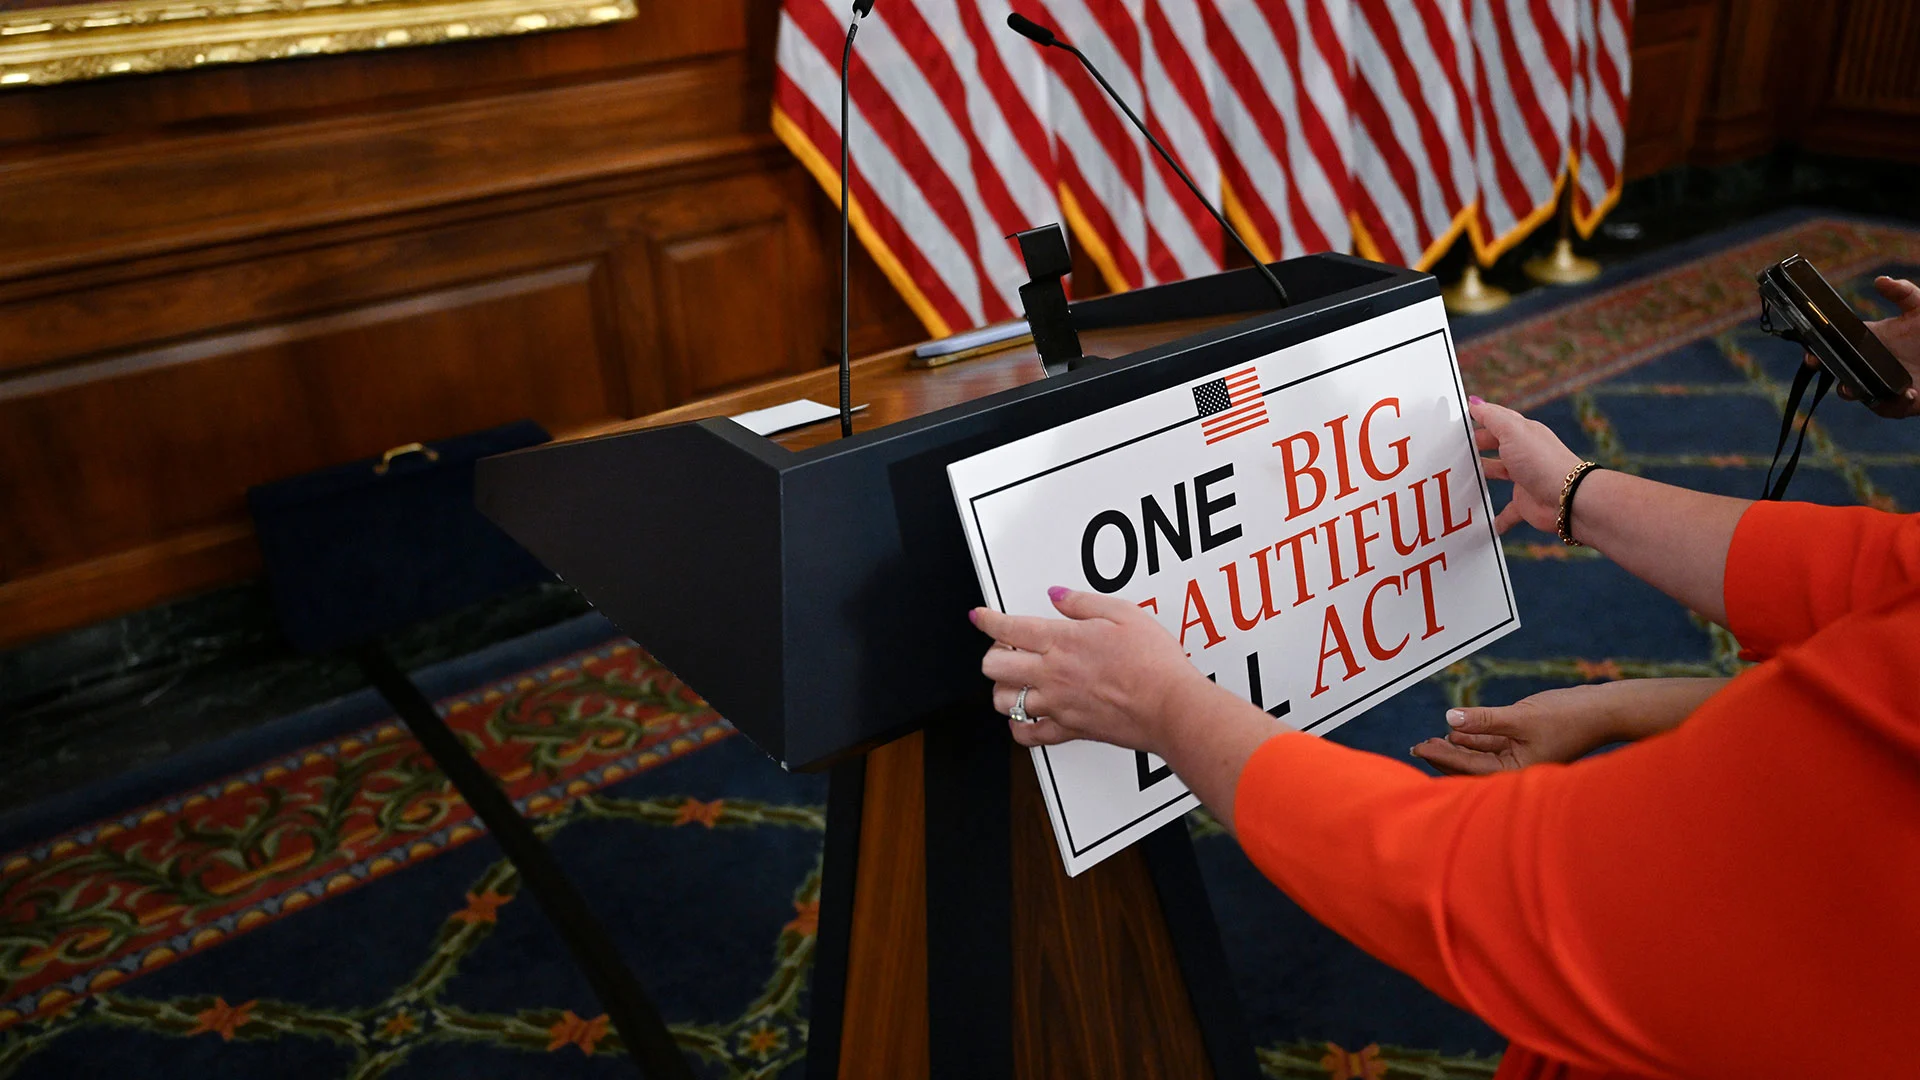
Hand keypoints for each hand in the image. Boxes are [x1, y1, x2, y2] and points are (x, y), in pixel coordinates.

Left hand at [973, 586, 1211, 753]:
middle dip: (993, 654)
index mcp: (1061, 641)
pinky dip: (1020, 726)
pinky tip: (1027, 715)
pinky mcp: (1068, 730)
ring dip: (1003, 688)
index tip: (979, 616)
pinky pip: (1028, 735)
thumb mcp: (1123, 613)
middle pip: (993, 666)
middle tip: (1007, 650)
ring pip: (1003, 701)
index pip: (1007, 628)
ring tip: (1017, 680)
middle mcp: (1051, 674)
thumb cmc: (1153, 662)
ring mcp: (1056, 705)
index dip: (986, 620)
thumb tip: (1057, 594)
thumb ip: (1082, 603)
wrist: (1170, 706)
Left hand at [1410, 677, 1729, 775]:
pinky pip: (1494, 743)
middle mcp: (1519, 770)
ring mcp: (1523, 756)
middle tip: (1418, 745)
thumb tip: (1449, 719)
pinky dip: (1476, 737)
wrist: (1603, 708)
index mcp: (1518, 774)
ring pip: (1482, 754)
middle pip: (1472, 766)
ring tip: (1433, 738)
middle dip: (1445, 756)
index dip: (1441, 757)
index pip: (1469, 769)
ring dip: (1459, 745)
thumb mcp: (1520, 717)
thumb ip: (1484, 720)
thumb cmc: (1567, 716)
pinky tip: (1457, 729)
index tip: (1419, 746)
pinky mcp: (1526, 741)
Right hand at [1468, 398, 1582, 533]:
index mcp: (1523, 433)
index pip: (1497, 421)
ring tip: (1463, 476)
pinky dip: (1499, 517)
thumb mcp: (1513, 431)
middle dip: (1478, 445)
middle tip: (1456, 446)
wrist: (1568, 498)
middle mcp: (1524, 454)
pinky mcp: (1525, 504)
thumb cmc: (1541, 462)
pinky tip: (1488, 523)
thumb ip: (1491, 417)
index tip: (1459, 420)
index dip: (1479, 418)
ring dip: (1484, 475)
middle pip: (1497, 446)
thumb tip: (1474, 402)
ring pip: (1499, 473)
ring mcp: (1524, 479)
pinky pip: (1509, 512)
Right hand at [1803, 276, 1919, 418]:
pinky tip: (1907, 393)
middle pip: (1837, 370)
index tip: (1810, 348)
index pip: (1835, 345)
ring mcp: (1882, 384)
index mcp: (1870, 341)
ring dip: (1852, 390)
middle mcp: (1870, 364)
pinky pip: (1887, 408)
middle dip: (1825, 368)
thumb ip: (1904, 292)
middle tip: (1818, 362)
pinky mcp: (1899, 402)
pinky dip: (1894, 404)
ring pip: (1857, 393)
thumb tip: (1881, 280)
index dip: (1817, 348)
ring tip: (1856, 385)